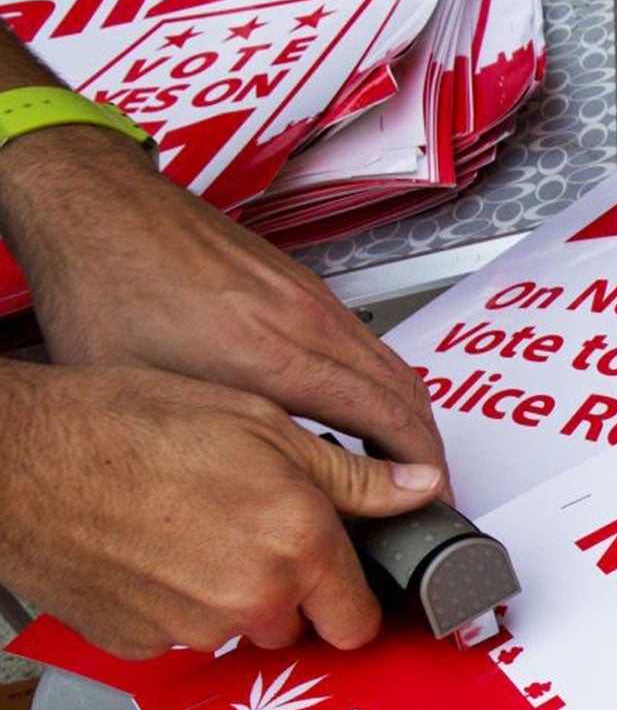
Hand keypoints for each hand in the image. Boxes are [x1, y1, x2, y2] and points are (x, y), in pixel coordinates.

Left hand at [0, 125, 446, 475]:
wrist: (94, 206)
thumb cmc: (104, 289)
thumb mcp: (153, 396)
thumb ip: (220, 445)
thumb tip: (255, 495)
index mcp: (276, 358)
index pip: (388, 422)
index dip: (423, 471)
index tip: (429, 503)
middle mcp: (307, 323)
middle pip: (408, 397)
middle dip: (429, 454)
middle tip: (427, 495)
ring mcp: (310, 298)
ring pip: (395, 367)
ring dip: (409, 418)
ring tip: (400, 461)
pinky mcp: (301, 284)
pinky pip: (368, 344)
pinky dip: (382, 385)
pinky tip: (359, 409)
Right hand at [0, 361, 443, 657]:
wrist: (17, 457)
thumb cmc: (124, 426)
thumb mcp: (259, 423)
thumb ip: (350, 474)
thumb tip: (416, 488)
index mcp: (297, 545)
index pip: (360, 620)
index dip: (352, 599)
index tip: (342, 582)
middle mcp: (253, 599)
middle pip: (299, 627)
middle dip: (290, 591)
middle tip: (249, 532)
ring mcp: (194, 629)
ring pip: (239, 632)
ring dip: (230, 597)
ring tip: (191, 531)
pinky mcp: (140, 644)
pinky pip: (179, 636)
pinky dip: (173, 606)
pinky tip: (151, 553)